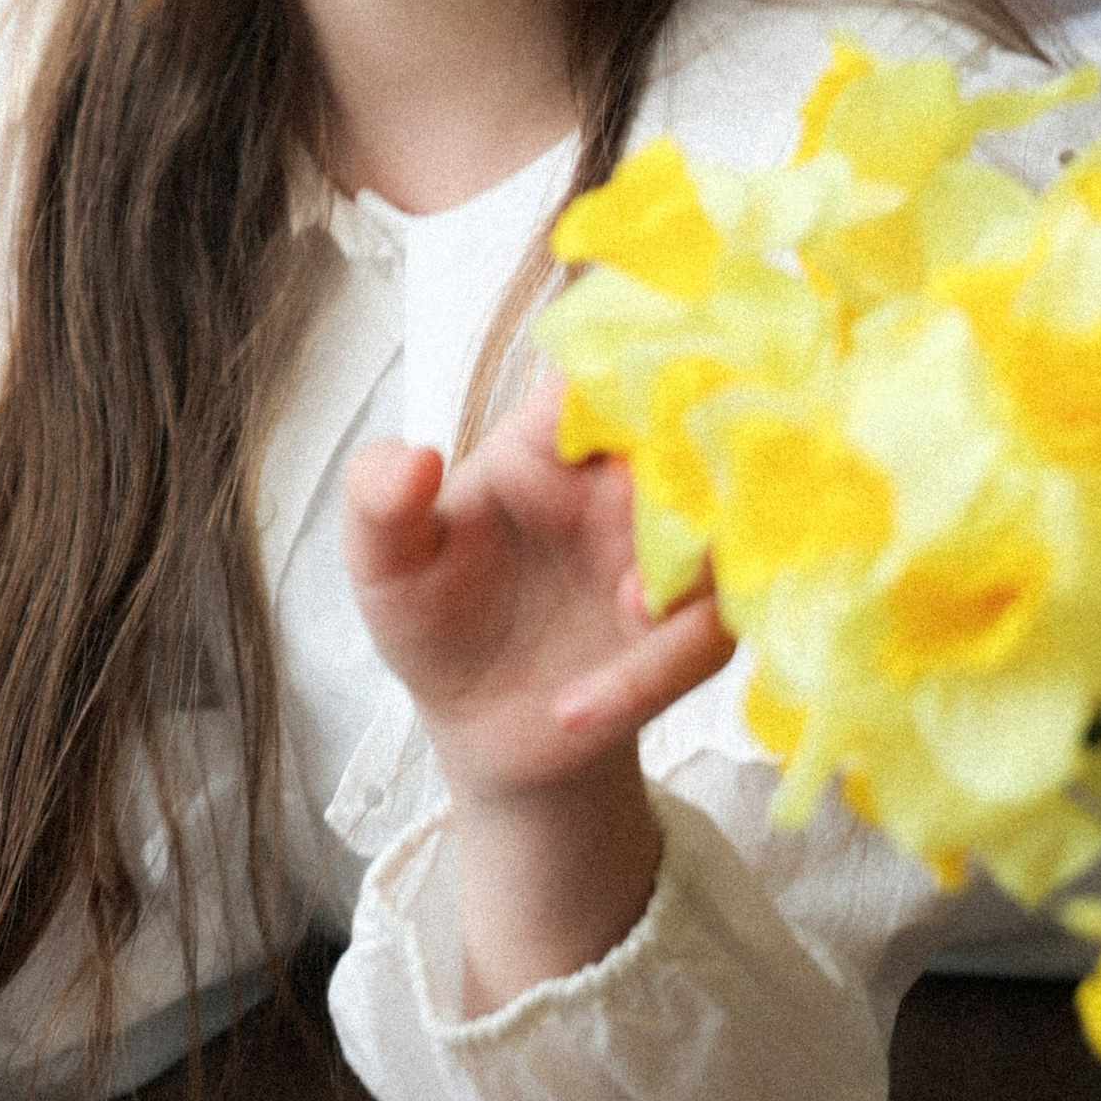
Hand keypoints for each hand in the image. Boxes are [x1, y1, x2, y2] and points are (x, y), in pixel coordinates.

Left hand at [343, 376, 730, 1006]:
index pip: (602, 375)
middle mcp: (621, 483)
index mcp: (550, 440)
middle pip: (690, 438)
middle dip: (683, 465)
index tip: (613, 414)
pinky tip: (575, 710)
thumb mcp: (385, 564)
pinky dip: (653, 668)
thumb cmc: (433, 616)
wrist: (479, 728)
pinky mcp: (695, 630)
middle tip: (640, 510)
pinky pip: (709, 631)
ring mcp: (668, 555)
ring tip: (628, 609)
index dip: (625, 372)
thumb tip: (416, 458)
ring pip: (722, 529)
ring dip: (688, 563)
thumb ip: (378, 503)